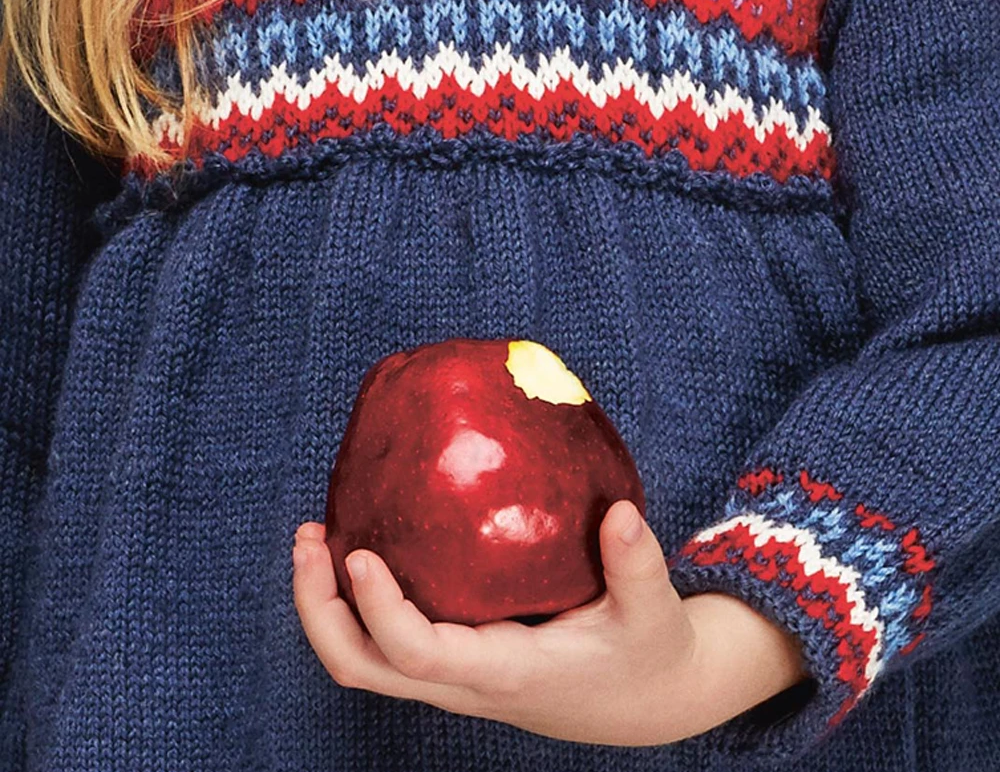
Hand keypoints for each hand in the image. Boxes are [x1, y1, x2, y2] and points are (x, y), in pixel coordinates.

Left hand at [292, 500, 774, 746]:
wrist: (645, 699)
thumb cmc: (646, 651)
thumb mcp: (653, 612)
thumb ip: (637, 564)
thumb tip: (619, 513)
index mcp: (506, 673)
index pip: (420, 656)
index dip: (381, 611)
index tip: (360, 554)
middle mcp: (464, 682)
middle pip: (362, 667)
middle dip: (319, 609)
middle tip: (309, 536)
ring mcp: (451, 675)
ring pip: (362, 660)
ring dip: (325, 604)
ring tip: (315, 534)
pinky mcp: (451, 659)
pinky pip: (384, 640)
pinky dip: (355, 600)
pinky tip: (362, 541)